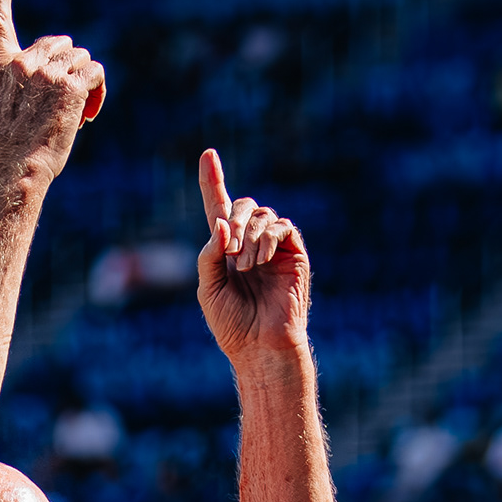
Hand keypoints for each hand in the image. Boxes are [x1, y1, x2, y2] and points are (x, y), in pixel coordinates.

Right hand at [0, 0, 102, 180]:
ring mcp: (47, 73)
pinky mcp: (70, 86)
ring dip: (84, 81)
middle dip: (68, 67)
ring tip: (76, 113)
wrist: (13, 170)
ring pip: (81, 58)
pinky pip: (95, 72)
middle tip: (66, 101)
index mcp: (0, 67)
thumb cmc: (10, 152)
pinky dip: (97, 90)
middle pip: (60, 44)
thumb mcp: (4, 112)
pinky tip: (88, 114)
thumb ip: (26, 87)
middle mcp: (22, 63)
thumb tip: (69, 79)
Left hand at [194, 148, 309, 362]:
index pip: (219, 208)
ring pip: (262, 215)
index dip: (213, 181)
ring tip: (245, 267)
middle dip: (234, 220)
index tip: (208, 154)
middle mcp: (250, 244)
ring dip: (249, 235)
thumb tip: (222, 223)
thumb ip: (209, 254)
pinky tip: (260, 262)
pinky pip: (282, 227)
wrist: (261, 347)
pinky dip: (267, 239)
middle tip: (230, 250)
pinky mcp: (294, 254)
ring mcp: (273, 248)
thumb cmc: (232, 324)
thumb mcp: (208, 288)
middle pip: (242, 206)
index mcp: (226, 250)